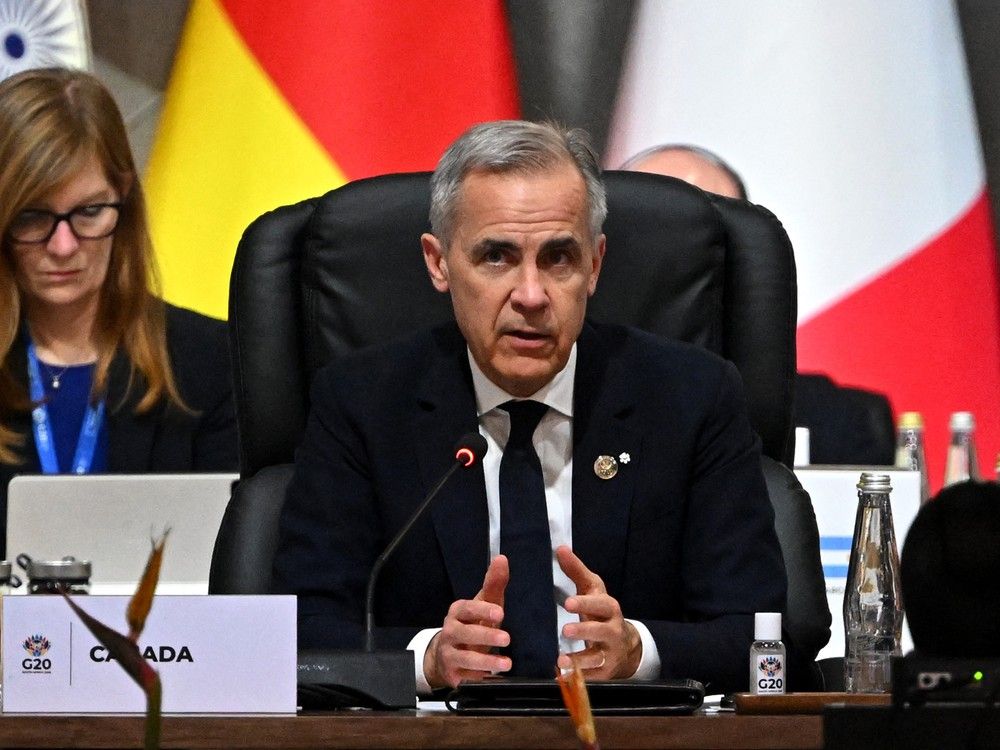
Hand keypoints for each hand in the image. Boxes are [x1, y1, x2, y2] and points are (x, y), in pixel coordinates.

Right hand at [424, 554, 511, 688]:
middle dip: (486, 636)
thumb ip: (494, 584)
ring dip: (486, 661)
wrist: (448, 654)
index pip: (467, 608)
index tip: (500, 613)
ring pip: (465, 658)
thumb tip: (501, 558)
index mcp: (457, 612)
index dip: (482, 610)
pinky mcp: (453, 674)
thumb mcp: (484, 604)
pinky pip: (465, 678)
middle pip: (465, 633)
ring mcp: (449, 654)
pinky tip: (492, 679)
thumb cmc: (472, 624)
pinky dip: (479, 679)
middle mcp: (450, 632)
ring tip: (506, 663)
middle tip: (507, 638)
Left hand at [556, 545, 641, 678]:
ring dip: (580, 659)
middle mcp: (613, 630)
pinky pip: (594, 677)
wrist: (624, 644)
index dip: (587, 603)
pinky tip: (562, 676)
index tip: (568, 603)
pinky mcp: (606, 672)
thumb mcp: (591, 589)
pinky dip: (579, 678)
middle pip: (602, 631)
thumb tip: (560, 548)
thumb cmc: (600, 611)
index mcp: (609, 608)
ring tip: (561, 660)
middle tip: (565, 630)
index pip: (601, 604)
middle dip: (585, 630)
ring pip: (598, 657)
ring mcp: (610, 653)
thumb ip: (575, 570)